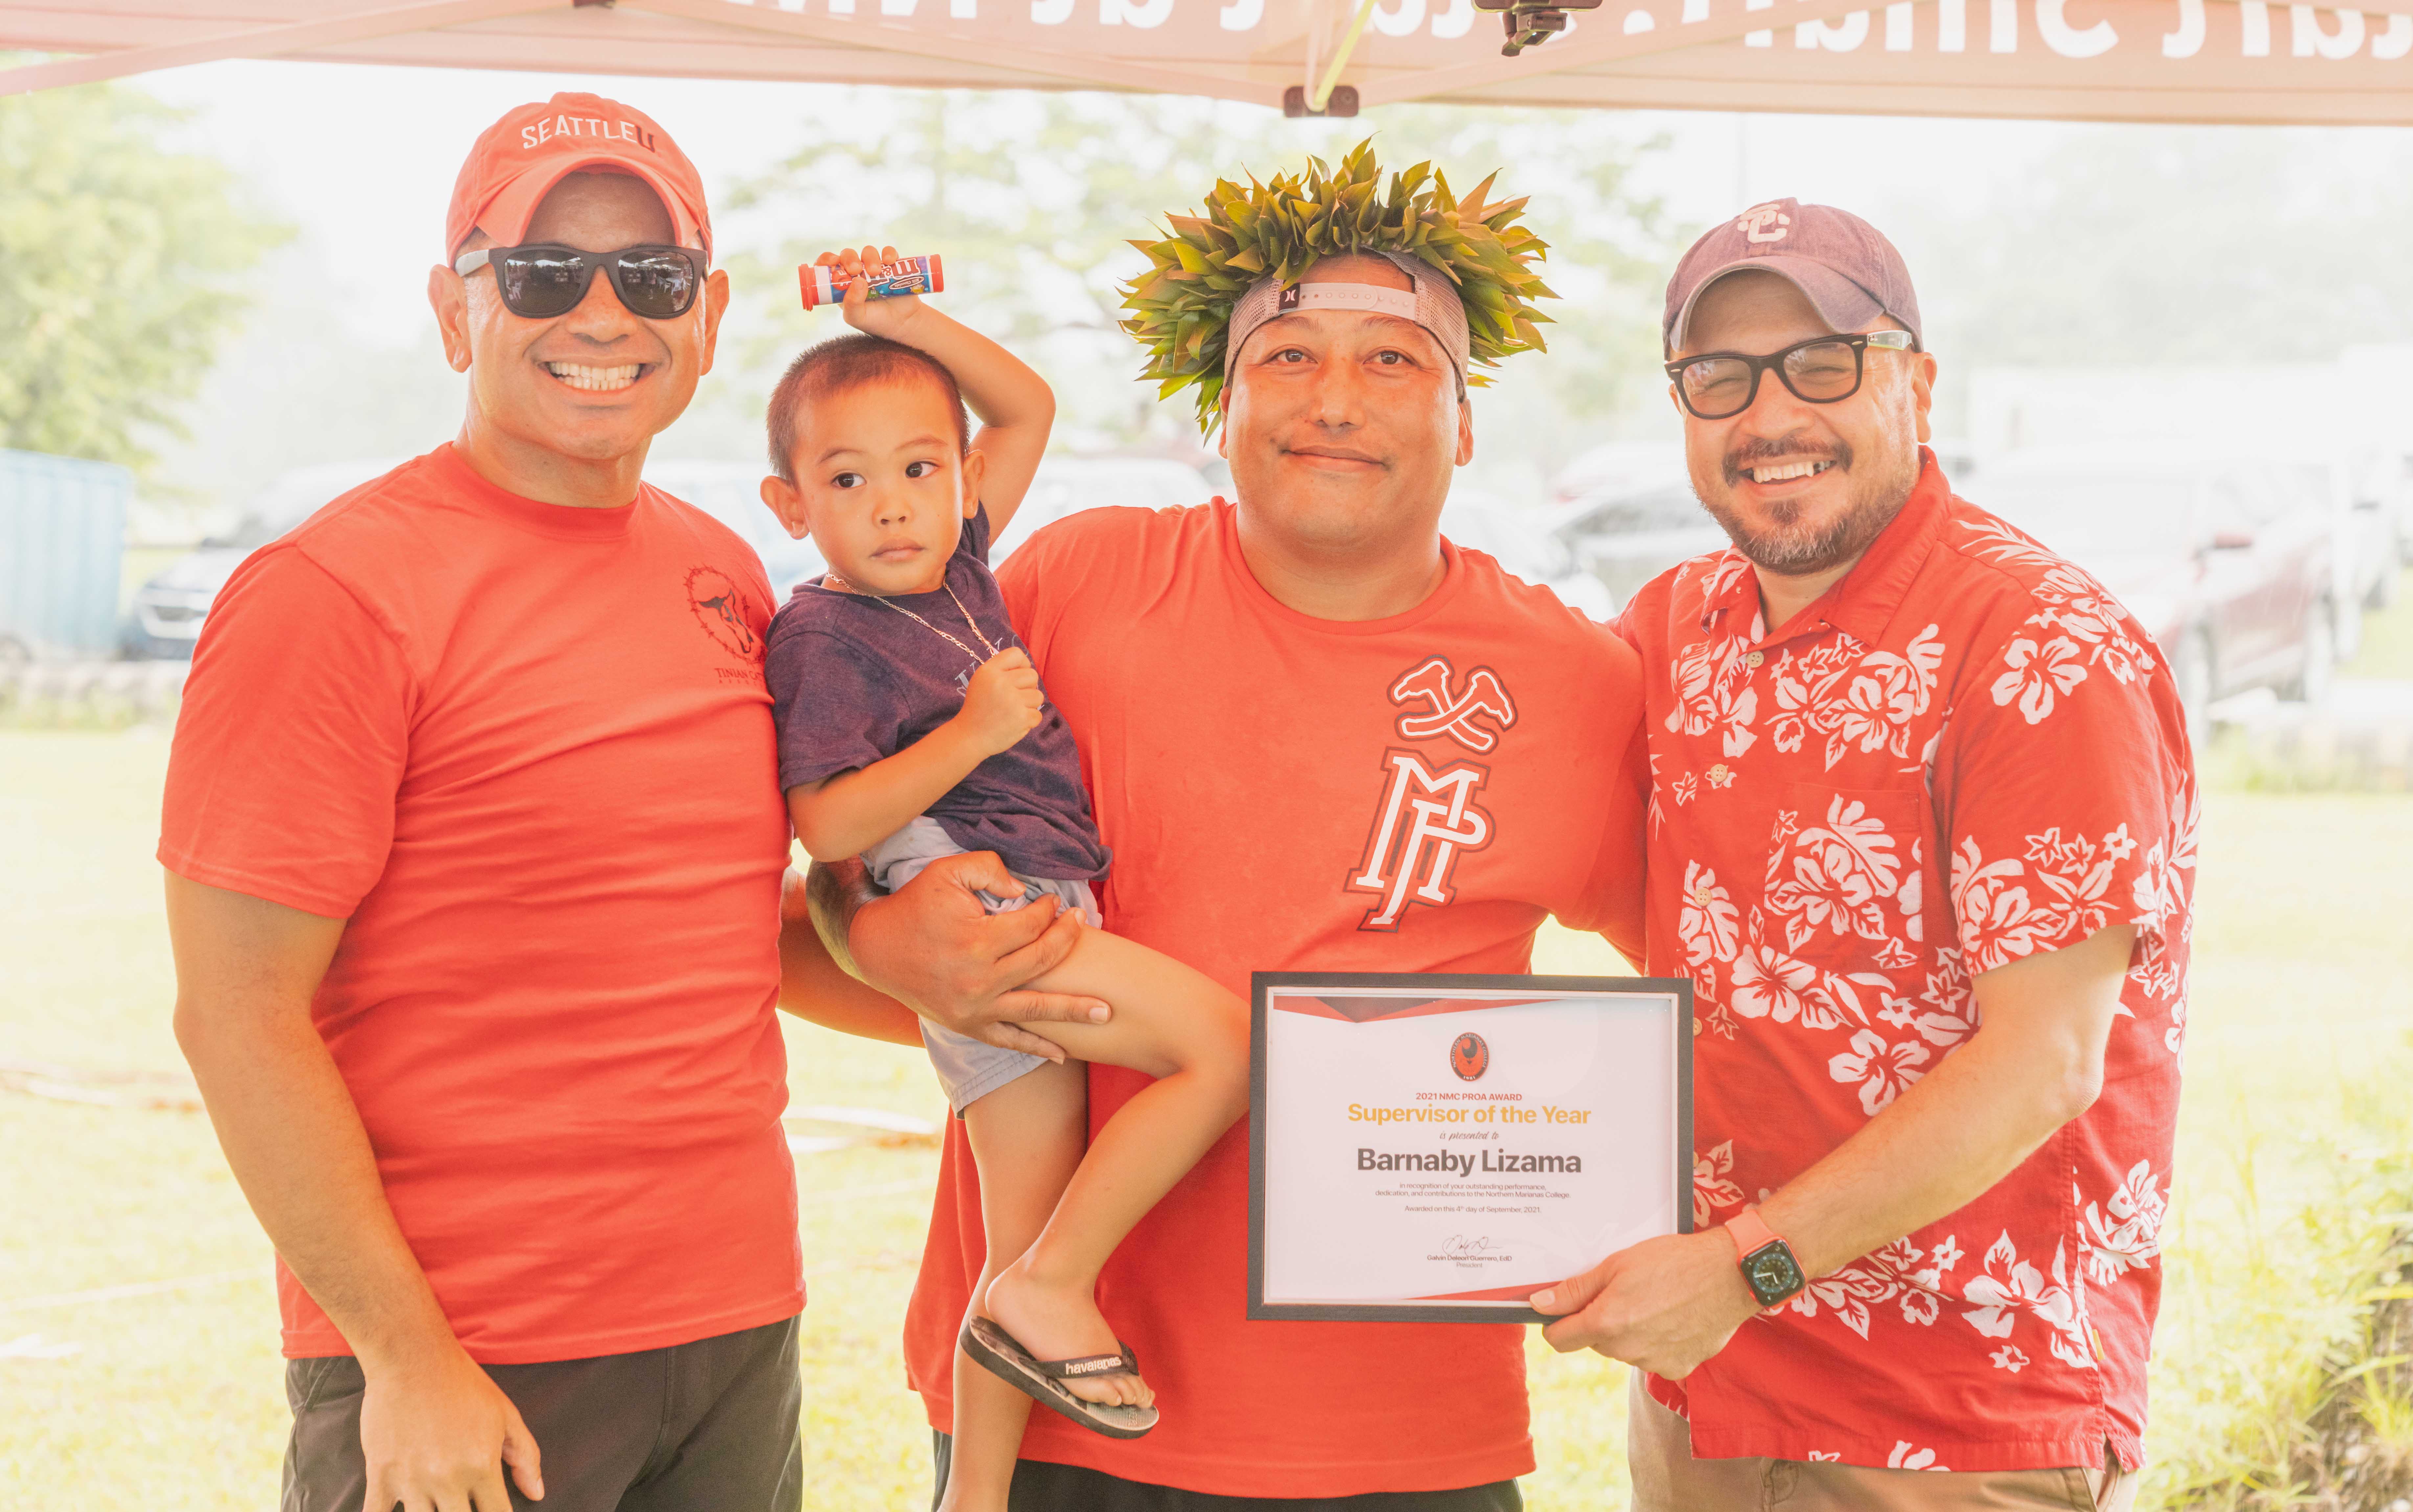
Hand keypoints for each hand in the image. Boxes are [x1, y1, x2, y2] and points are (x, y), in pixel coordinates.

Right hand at [358, 1343, 542, 1510]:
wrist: (413, 1359)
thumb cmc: (464, 1385)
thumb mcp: (506, 1415)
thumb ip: (525, 1457)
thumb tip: (537, 1494)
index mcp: (482, 1466)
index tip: (493, 1511)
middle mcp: (448, 1479)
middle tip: (461, 1505)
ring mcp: (411, 1480)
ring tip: (435, 1505)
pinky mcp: (380, 1475)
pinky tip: (399, 1509)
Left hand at [816, 243, 921, 337]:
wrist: (904, 324)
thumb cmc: (876, 322)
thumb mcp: (856, 318)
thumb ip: (851, 303)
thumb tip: (858, 280)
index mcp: (843, 285)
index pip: (828, 266)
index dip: (826, 259)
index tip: (833, 261)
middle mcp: (857, 274)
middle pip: (848, 255)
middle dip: (849, 259)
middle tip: (855, 270)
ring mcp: (875, 268)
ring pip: (868, 252)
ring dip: (870, 258)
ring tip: (876, 272)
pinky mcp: (892, 266)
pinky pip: (889, 252)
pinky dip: (889, 253)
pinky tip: (889, 262)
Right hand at [842, 851, 1108, 1056]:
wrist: (876, 947)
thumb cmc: (915, 904)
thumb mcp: (947, 872)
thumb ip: (989, 869)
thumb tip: (1025, 891)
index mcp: (976, 940)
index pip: (1031, 924)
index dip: (1049, 910)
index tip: (1054, 901)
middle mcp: (979, 980)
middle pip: (1042, 960)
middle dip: (1067, 939)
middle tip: (1082, 923)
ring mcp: (975, 1008)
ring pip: (1035, 1008)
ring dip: (1073, 1010)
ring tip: (1107, 1011)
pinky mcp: (969, 1025)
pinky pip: (1009, 1040)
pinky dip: (1036, 1048)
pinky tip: (1063, 1055)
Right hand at [953, 648, 1043, 756]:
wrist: (970, 737)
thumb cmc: (978, 708)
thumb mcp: (982, 681)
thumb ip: (1001, 670)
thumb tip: (1026, 665)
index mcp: (989, 671)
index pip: (1016, 654)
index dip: (1022, 664)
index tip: (1017, 677)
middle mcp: (1001, 682)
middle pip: (1032, 675)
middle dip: (1027, 687)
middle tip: (1013, 699)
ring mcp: (1012, 700)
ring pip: (1038, 695)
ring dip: (1029, 705)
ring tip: (1013, 712)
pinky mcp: (1022, 718)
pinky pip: (1038, 714)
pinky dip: (1029, 721)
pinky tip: (1014, 723)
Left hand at [1528, 1230, 1761, 1379]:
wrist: (1730, 1275)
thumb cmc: (1674, 1261)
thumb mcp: (1617, 1264)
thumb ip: (1576, 1289)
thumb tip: (1539, 1304)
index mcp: (1606, 1323)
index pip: (1560, 1339)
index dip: (1558, 1323)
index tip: (1565, 1310)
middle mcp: (1627, 1350)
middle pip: (1594, 1342)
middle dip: (1600, 1320)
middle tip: (1625, 1291)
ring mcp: (1653, 1363)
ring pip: (1624, 1350)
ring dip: (1629, 1331)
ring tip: (1655, 1300)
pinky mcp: (1678, 1368)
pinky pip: (1652, 1357)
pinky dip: (1656, 1341)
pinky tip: (1672, 1317)